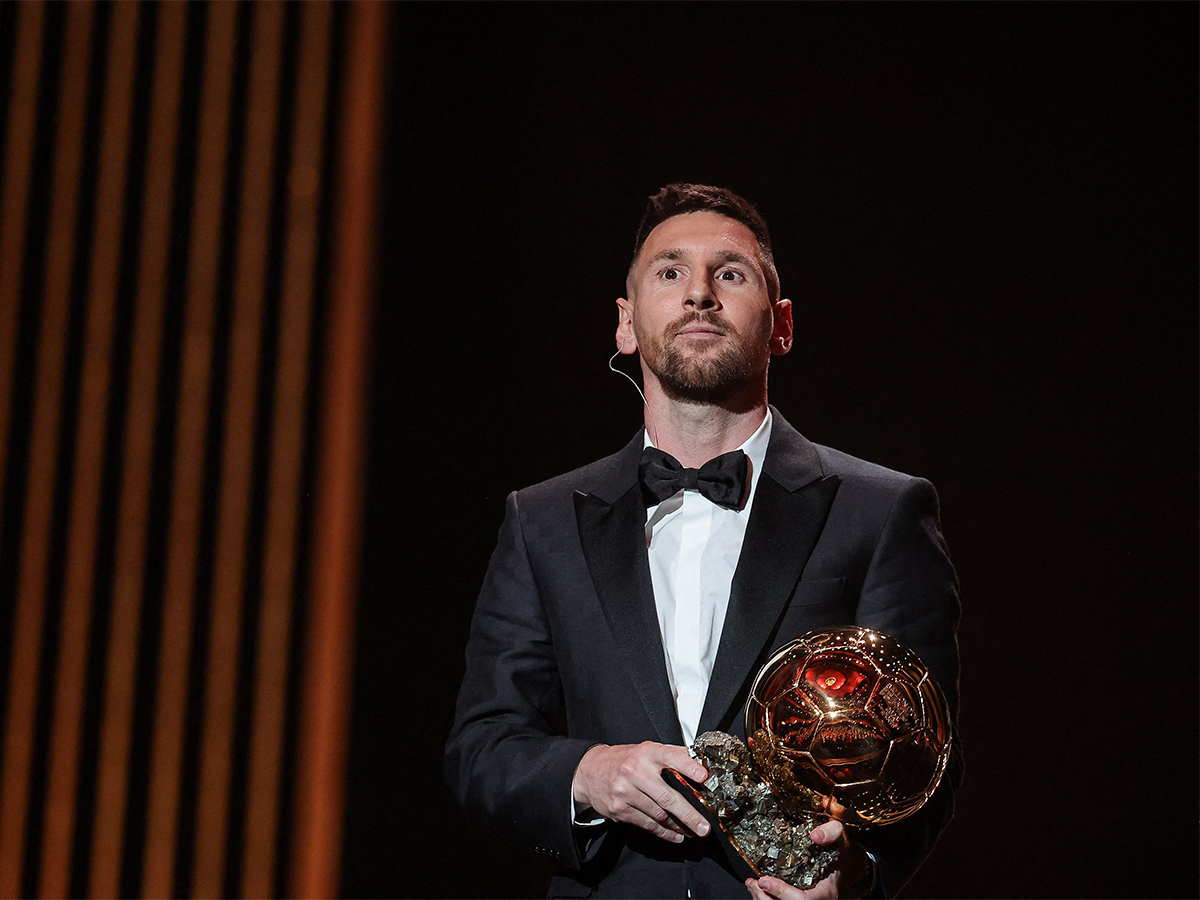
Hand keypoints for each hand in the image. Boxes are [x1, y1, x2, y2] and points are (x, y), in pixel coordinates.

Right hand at [571, 742, 710, 842]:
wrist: (589, 770)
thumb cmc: (622, 760)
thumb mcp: (645, 750)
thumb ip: (669, 756)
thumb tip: (697, 764)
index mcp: (646, 753)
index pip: (671, 756)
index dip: (688, 766)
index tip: (703, 776)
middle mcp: (635, 771)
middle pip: (667, 796)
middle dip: (688, 814)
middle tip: (703, 825)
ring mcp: (625, 792)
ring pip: (658, 814)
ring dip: (678, 826)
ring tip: (692, 831)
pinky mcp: (619, 809)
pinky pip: (646, 824)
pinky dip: (663, 831)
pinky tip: (675, 834)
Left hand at [745, 821, 873, 899]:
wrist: (845, 866)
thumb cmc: (841, 854)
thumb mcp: (842, 839)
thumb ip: (832, 832)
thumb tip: (816, 835)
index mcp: (826, 892)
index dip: (782, 893)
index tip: (765, 879)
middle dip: (766, 898)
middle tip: (754, 882)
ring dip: (762, 898)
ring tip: (752, 884)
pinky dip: (764, 898)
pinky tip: (757, 888)